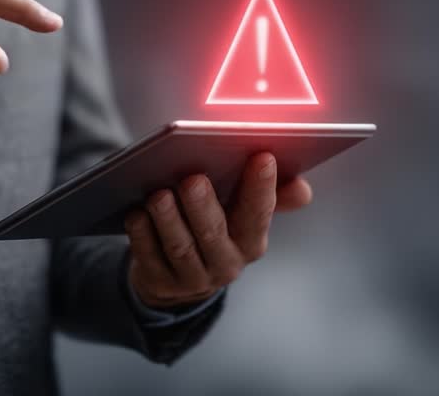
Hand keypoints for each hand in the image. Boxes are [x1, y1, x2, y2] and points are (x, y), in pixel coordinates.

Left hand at [124, 151, 313, 309]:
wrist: (178, 277)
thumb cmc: (214, 228)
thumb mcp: (242, 215)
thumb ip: (270, 197)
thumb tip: (303, 188)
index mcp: (250, 242)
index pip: (259, 214)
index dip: (262, 187)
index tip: (262, 155)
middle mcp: (225, 263)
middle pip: (213, 233)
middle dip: (203, 206)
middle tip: (193, 178)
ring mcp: (191, 277)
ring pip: (180, 247)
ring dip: (168, 219)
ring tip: (158, 194)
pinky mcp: (160, 283)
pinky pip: (150, 258)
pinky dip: (142, 235)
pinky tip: (135, 213)